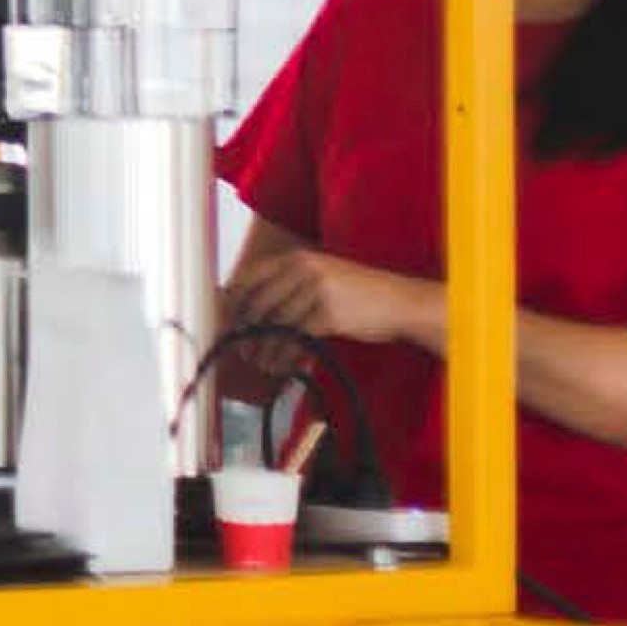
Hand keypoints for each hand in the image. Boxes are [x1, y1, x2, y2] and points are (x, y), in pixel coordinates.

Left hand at [229, 237, 438, 352]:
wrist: (401, 302)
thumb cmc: (359, 293)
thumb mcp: (321, 276)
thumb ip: (288, 286)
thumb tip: (249, 310)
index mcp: (296, 258)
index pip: (248, 279)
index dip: (232, 305)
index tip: (225, 324)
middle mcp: (302, 269)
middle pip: (258, 304)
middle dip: (245, 332)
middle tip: (242, 351)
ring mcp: (315, 290)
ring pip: (275, 326)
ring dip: (264, 350)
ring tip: (261, 364)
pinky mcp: (328, 314)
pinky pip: (295, 340)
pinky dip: (285, 357)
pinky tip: (282, 367)